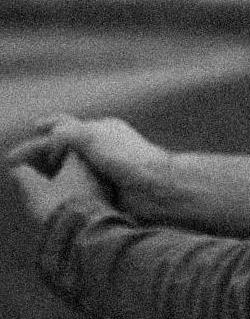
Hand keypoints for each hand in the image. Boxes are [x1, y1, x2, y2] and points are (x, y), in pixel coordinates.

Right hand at [5, 115, 172, 220]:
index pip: (69, 125)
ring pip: (73, 168)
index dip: (50, 127)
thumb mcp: (92, 136)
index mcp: (102, 129)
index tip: (35, 127)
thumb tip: (52, 136)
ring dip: (55, 172)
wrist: (156, 186)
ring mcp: (106, 167)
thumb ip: (67, 132)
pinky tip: (57, 193)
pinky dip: (67, 187)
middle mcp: (104, 146)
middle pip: (68, 147)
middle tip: (25, 161)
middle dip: (47, 152)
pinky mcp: (108, 187)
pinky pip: (81, 185)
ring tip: (36, 179)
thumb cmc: (127, 158)